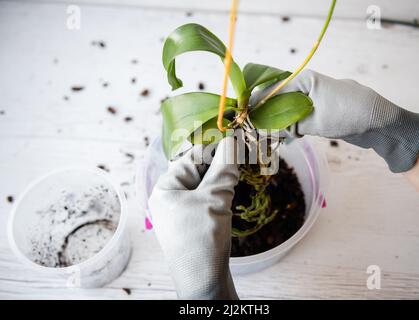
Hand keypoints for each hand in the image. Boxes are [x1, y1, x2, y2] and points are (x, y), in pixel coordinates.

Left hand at [148, 137, 238, 299]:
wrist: (203, 283)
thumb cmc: (202, 239)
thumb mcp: (214, 200)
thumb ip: (223, 168)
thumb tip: (232, 142)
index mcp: (165, 188)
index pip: (192, 157)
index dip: (215, 147)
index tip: (237, 139)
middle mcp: (170, 198)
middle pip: (197, 169)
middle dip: (220, 163)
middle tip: (243, 156)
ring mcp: (181, 212)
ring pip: (204, 185)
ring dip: (222, 178)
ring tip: (239, 174)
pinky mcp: (193, 223)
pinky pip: (207, 199)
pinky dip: (221, 193)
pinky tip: (232, 193)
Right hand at [251, 70, 418, 172]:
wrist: (381, 124)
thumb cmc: (349, 114)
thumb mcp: (314, 120)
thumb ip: (288, 124)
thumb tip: (265, 129)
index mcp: (304, 79)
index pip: (272, 91)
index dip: (258, 106)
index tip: (247, 121)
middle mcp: (307, 85)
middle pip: (278, 101)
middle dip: (268, 118)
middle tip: (259, 135)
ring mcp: (313, 98)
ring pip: (287, 111)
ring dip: (280, 125)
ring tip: (271, 139)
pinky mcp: (319, 110)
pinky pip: (298, 118)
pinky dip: (292, 128)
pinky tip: (289, 138)